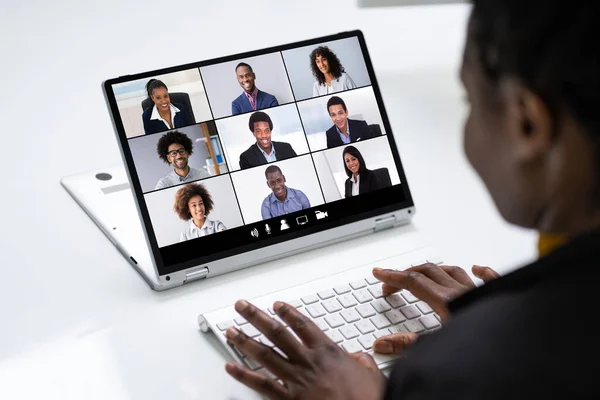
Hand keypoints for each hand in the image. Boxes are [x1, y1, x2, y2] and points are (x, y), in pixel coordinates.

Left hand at [225, 300, 384, 399]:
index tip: (276, 305)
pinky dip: (244, 375)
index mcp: (327, 351)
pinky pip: (261, 384)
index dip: (287, 313)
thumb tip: (358, 357)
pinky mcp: (288, 399)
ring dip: (245, 340)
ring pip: (264, 354)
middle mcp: (307, 361)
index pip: (302, 325)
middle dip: (256, 317)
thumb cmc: (367, 398)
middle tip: (242, 307)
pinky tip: (230, 367)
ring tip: (230, 330)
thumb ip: (360, 360)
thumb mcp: (370, 372)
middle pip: (276, 333)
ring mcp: (295, 379)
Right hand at [371, 263, 498, 354]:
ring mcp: (480, 293)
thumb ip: (408, 345)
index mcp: (446, 301)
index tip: (380, 274)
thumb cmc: (481, 350)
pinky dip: (481, 271)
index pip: (413, 282)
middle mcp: (463, 292)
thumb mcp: (437, 348)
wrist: (516, 355)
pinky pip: (489, 278)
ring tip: (422, 274)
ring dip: (434, 271)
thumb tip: (383, 343)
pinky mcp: (498, 298)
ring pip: (454, 272)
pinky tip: (477, 268)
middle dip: (406, 274)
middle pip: (428, 272)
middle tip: (391, 283)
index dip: (393, 277)